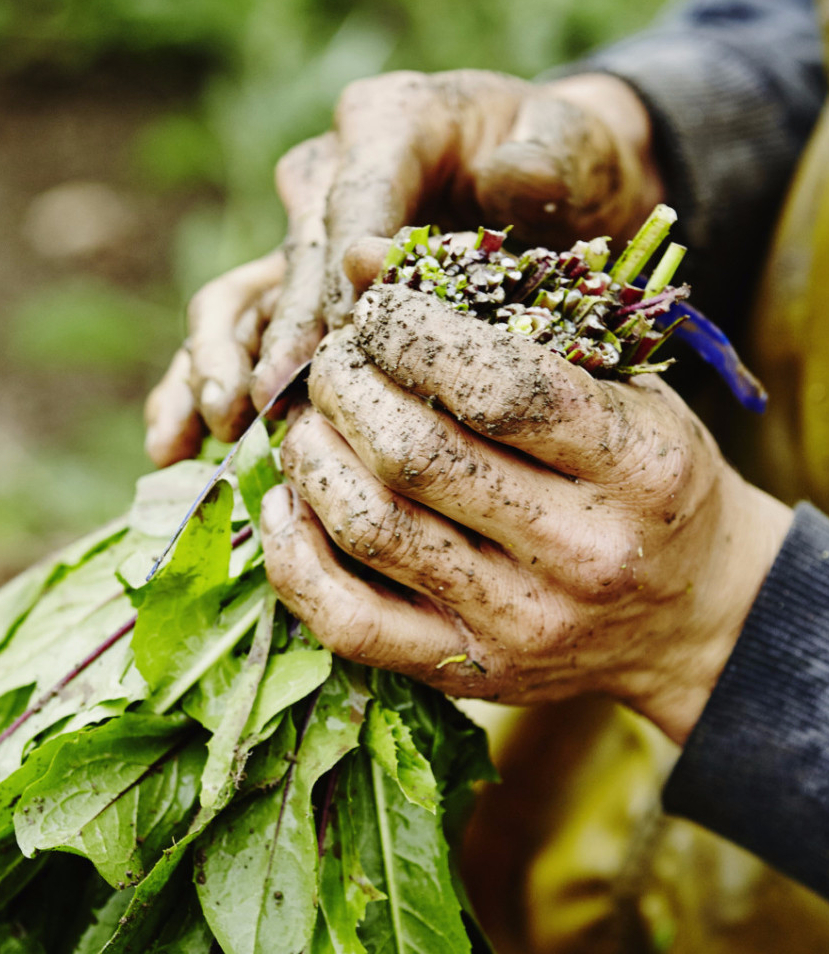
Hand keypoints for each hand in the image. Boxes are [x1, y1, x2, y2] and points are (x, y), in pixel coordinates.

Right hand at [145, 70, 664, 466]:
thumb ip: (539, 163)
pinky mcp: (297, 289)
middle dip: (279, 335)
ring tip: (216, 427)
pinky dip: (200, 384)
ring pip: (239, 298)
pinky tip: (180, 443)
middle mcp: (332, 176)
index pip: (352, 202)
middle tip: (271, 400)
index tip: (344, 344)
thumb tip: (456, 210)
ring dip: (216, 364)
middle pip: (288, 258)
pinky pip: (236, 335)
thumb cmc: (568, 166)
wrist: (555, 185)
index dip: (340, 276)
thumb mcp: (573, 147)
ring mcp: (306, 237)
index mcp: (389, 123)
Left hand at [259, 284, 790, 744]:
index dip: (410, 334)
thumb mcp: (616, 386)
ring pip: (371, 528)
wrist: (690, 615)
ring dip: (311, 458)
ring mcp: (522, 624)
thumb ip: (503, 322)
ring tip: (307, 422)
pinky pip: (348, 621)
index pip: (500, 388)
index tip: (375, 310)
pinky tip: (286, 502)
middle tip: (332, 363)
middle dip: (345, 388)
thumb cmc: (644, 479)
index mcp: (638, 466)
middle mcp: (583, 553)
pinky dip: (293, 555)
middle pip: (414, 456)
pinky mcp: (470, 672)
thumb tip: (361, 258)